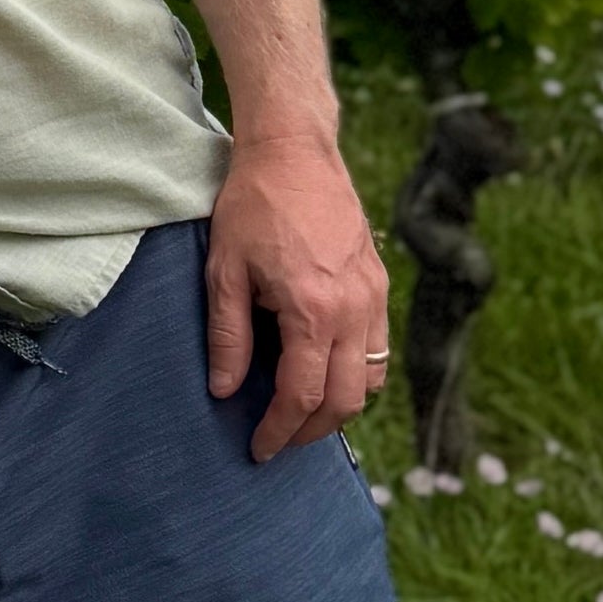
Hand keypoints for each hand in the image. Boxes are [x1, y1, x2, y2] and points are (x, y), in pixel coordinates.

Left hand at [209, 127, 389, 457]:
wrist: (295, 152)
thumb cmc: (252, 206)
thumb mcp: (223, 271)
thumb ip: (227, 336)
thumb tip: (225, 391)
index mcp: (312, 310)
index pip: (303, 395)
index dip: (279, 430)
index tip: (258, 449)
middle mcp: (353, 309)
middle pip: (346, 401)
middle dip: (311, 431)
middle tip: (279, 440)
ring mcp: (373, 296)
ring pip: (370, 379)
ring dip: (340, 407)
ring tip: (302, 413)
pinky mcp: (379, 284)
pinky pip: (378, 348)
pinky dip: (357, 374)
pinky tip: (325, 372)